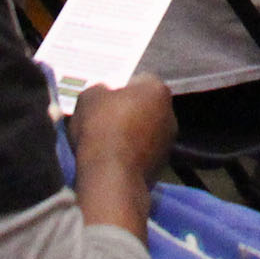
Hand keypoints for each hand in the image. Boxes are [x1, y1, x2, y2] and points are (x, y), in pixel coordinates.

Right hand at [69, 76, 176, 235]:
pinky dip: (130, 157)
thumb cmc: (101, 127)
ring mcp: (168, 142)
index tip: (104, 102)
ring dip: (130, 137)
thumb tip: (104, 94)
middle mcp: (170, 113)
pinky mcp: (161, 168)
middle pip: (145, 107)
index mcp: (157, 89)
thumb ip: (100, 90)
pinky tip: (112, 162)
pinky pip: (142, 155)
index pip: (139, 81)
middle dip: (127, 113)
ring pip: (145, 133)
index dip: (119, 89)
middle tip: (103, 122)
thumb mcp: (89, 97)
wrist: (110, 177)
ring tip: (105, 145)